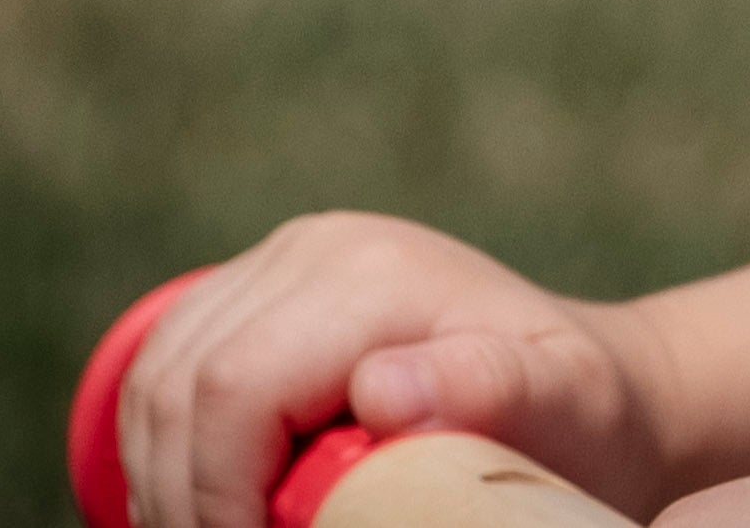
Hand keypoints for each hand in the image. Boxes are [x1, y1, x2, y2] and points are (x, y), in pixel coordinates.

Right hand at [114, 212, 680, 527]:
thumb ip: (486, 387)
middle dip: (182, 495)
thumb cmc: (581, 416)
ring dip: (162, 475)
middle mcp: (315, 247)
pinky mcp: (262, 291)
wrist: (593, 383)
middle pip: (178, 381)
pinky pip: (169, 365)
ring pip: (156, 374)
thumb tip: (381, 387)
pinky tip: (210, 503)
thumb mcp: (561, 407)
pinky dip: (165, 446)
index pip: (233, 385)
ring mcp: (282, 261)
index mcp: (372, 273)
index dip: (216, 493)